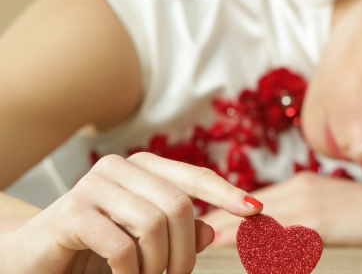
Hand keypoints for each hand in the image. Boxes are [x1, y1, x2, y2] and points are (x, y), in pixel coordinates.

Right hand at [0, 152, 261, 273]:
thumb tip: (214, 228)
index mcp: (144, 168)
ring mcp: (95, 185)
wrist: (35, 258)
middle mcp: (121, 167)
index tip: (256, 212)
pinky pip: (122, 245)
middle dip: (184, 252)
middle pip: (179, 206)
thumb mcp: (146, 242)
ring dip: (157, 265)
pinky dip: (129, 271)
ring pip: (154, 224)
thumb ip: (180, 232)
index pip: (195, 178)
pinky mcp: (72, 212)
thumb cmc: (96, 248)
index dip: (227, 194)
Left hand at [201, 171, 361, 245]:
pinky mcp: (322, 223)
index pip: (246, 202)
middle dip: (213, 226)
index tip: (193, 228)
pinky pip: (279, 238)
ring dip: (225, 239)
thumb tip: (269, 232)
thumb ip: (301, 213)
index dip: (219, 216)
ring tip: (196, 251)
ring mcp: (309, 205)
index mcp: (298, 186)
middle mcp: (297, 191)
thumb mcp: (331, 206)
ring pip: (254, 224)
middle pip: (242, 211)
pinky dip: (255, 249)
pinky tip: (238, 255)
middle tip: (185, 241)